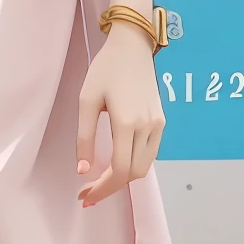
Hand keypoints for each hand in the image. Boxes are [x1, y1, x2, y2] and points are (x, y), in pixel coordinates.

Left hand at [77, 21, 164, 205]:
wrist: (132, 47)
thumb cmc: (104, 70)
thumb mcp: (86, 101)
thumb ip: (84, 138)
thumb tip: (83, 171)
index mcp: (127, 123)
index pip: (119, 170)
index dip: (102, 188)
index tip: (84, 196)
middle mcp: (147, 127)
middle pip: (134, 174)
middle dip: (110, 188)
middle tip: (87, 193)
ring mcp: (158, 125)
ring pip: (145, 167)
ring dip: (123, 179)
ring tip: (99, 181)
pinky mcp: (161, 122)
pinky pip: (149, 154)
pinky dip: (133, 165)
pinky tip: (115, 164)